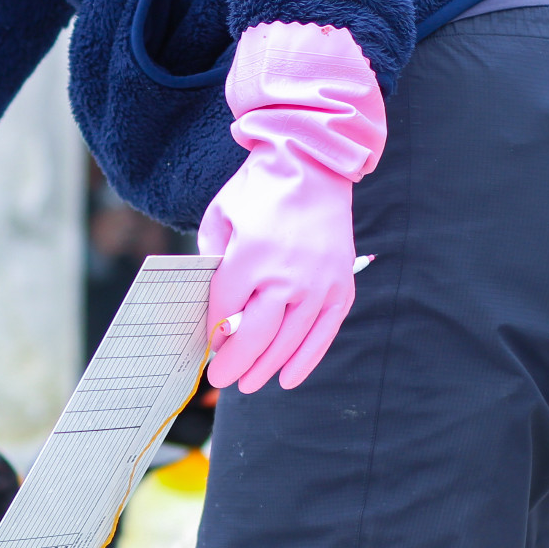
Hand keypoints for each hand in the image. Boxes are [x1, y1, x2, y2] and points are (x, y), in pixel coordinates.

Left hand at [200, 23, 385, 392]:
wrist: (313, 164)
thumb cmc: (258, 191)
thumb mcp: (220, 217)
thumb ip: (211, 263)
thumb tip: (209, 310)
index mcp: (251, 256)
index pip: (225, 312)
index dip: (213, 335)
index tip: (208, 347)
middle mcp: (288, 274)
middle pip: (256, 337)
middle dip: (234, 364)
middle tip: (222, 379)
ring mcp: (319, 283)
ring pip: (288, 343)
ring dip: (265, 368)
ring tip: (249, 383)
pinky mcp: (341, 286)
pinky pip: (322, 334)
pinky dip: (305, 360)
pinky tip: (288, 379)